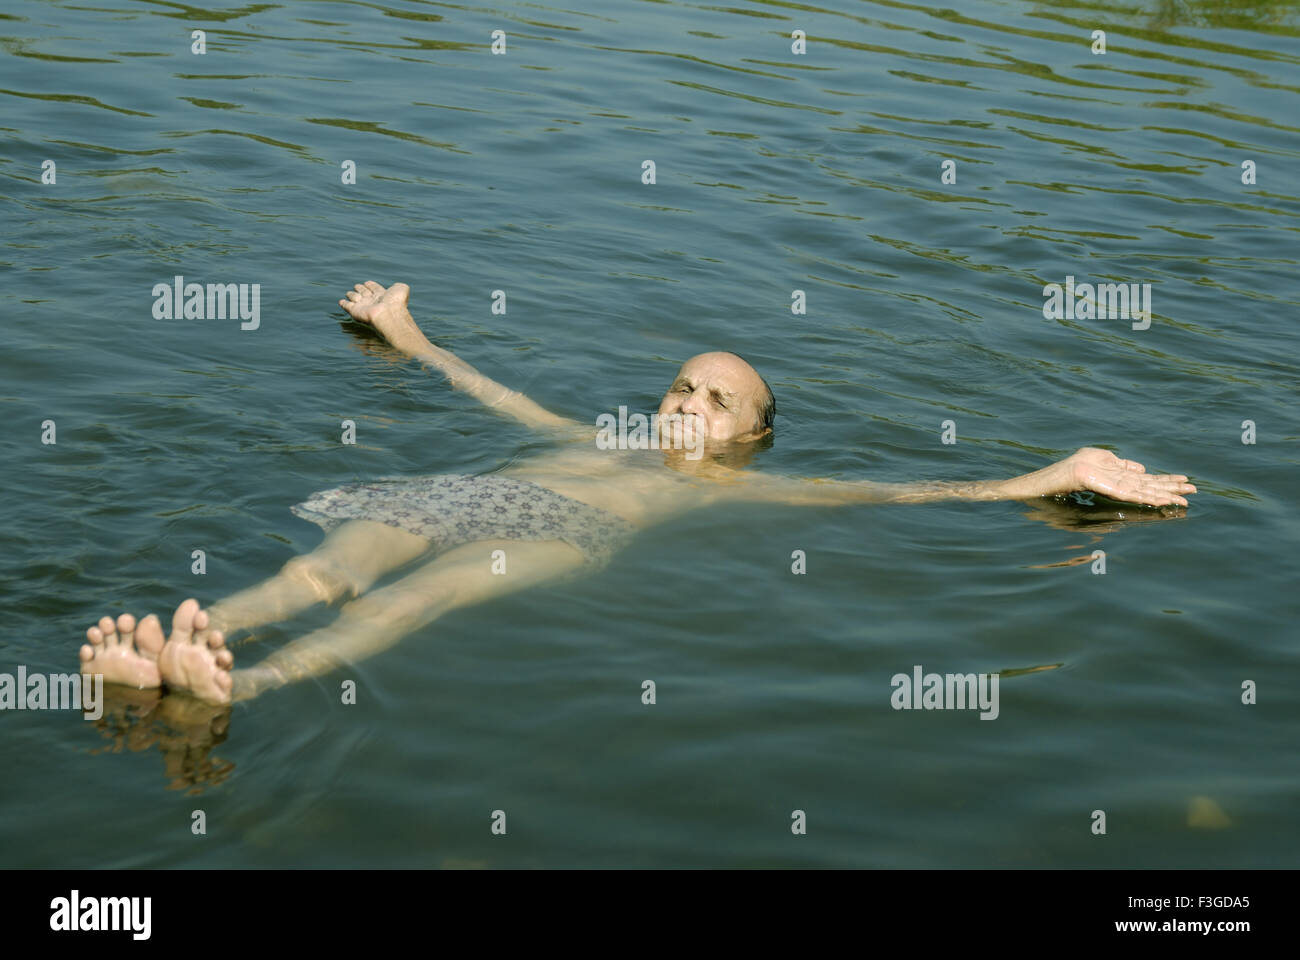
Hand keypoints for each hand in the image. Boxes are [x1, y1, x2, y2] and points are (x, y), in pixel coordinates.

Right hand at [338, 281, 422, 349]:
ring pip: (356, 298)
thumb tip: (397, 286)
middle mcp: (373, 301)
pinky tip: (341, 302)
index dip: (371, 285)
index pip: (375, 288)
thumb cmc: (396, 302)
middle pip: (365, 293)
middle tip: (357, 286)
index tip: (367, 283)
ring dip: (352, 295)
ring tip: (349, 293)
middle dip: (361, 289)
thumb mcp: (401, 289)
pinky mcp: (356, 311)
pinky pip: (348, 307)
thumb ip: (399, 286)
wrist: (389, 314)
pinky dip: (344, 304)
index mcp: (383, 295)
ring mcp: (364, 306)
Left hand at [1060, 447, 1195, 506]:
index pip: (1151, 479)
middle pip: (1154, 487)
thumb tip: (1143, 469)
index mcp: (1125, 476)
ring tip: (1185, 500)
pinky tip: (1164, 501)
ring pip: (1149, 494)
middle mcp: (1126, 485)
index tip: (1185, 480)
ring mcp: (1121, 489)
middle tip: (1195, 491)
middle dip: (1174, 489)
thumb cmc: (1082, 463)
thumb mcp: (1108, 459)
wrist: (1067, 471)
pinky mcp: (1114, 492)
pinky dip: (1151, 499)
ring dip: (1168, 496)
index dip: (1168, 480)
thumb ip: (1125, 465)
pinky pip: (1136, 497)